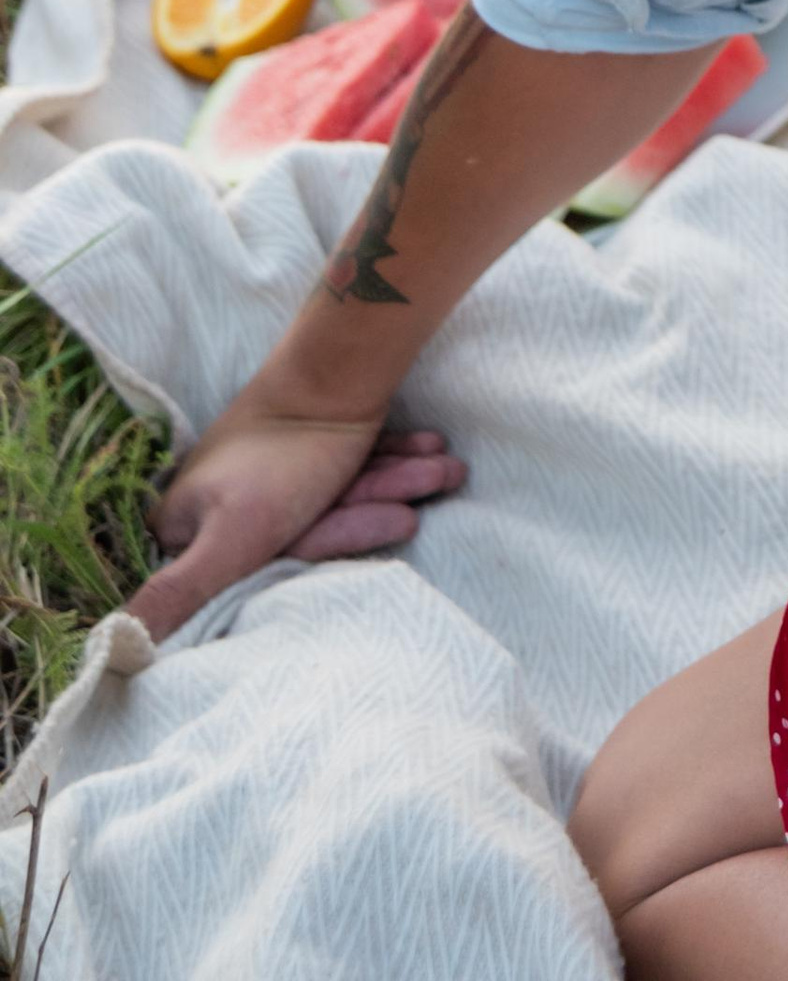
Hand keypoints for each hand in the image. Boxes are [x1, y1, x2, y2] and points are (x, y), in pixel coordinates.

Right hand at [132, 389, 468, 638]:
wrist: (331, 361)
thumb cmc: (280, 459)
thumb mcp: (230, 540)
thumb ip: (177, 596)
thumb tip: (110, 653)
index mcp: (195, 525)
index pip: (269, 563)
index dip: (336, 542)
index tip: (401, 522)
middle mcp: (229, 501)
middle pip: (314, 524)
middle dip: (384, 502)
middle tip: (446, 480)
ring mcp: (272, 470)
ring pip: (341, 492)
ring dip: (401, 479)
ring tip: (449, 466)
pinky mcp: (302, 446)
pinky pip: (350, 464)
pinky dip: (391, 458)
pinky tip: (430, 449)